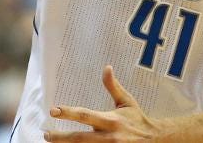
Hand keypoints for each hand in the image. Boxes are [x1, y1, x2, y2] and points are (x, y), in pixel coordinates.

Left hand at [44, 66, 160, 141]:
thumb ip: (113, 87)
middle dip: (61, 138)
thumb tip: (106, 67)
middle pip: (80, 139)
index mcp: (111, 120)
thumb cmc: (138, 120)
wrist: (156, 140)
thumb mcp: (126, 102)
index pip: (86, 115)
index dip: (68, 113)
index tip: (53, 110)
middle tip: (46, 135)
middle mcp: (109, 137)